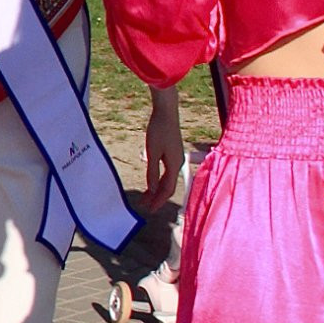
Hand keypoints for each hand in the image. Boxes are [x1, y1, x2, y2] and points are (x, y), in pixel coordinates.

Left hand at [143, 91, 182, 209]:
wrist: (166, 112)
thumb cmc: (159, 130)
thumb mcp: (152, 153)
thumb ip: (153, 172)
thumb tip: (153, 190)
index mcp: (175, 165)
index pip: (167, 189)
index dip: (159, 201)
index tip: (150, 210)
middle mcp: (178, 163)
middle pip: (168, 186)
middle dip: (156, 197)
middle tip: (145, 205)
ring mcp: (176, 158)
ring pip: (166, 179)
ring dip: (156, 189)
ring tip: (145, 196)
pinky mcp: (172, 153)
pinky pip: (166, 171)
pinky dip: (158, 179)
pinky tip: (151, 182)